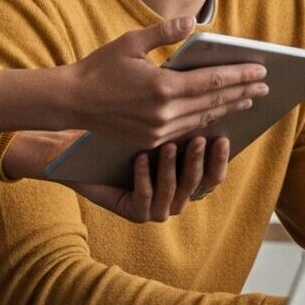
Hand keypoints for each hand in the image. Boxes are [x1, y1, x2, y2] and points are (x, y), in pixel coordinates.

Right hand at [1, 17, 267, 144]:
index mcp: (162, 87)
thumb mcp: (131, 42)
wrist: (71, 102)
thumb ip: (164, 33)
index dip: (239, 76)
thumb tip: (193, 22)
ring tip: (248, 98)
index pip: (212, 82)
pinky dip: (206, 119)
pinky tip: (218, 112)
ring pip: (203, 118)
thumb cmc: (99, 67)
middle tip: (264, 86)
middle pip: (214, 102)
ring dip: (228, 108)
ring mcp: (158, 131)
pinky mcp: (151, 140)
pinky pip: (187, 129)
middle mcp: (164, 113)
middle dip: (241, 92)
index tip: (261, 71)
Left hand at [4, 132, 230, 223]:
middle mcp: (176, 195)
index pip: (214, 173)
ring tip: (169, 146)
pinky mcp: (133, 212)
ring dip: (172, 170)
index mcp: (186, 176)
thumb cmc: (123, 132)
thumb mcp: (156, 121)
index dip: (220, 157)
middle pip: (197, 185)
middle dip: (198, 161)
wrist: (81, 151)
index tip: (224, 135)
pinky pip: (143, 200)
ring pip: (172, 194)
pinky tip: (140, 159)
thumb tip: (212, 92)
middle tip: (200, 140)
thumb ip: (184, 114)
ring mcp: (156, 207)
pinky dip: (144, 180)